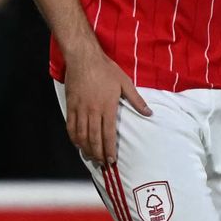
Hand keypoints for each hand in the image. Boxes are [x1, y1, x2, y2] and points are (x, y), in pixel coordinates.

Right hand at [63, 48, 151, 164]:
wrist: (83, 57)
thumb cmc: (105, 69)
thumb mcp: (125, 82)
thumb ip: (136, 100)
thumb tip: (149, 113)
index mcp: (108, 107)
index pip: (108, 134)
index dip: (109, 149)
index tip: (112, 160)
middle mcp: (93, 110)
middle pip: (94, 138)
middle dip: (98, 153)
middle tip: (102, 164)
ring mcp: (80, 108)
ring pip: (81, 134)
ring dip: (86, 148)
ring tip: (90, 157)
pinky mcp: (71, 104)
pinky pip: (70, 124)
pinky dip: (73, 136)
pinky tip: (77, 143)